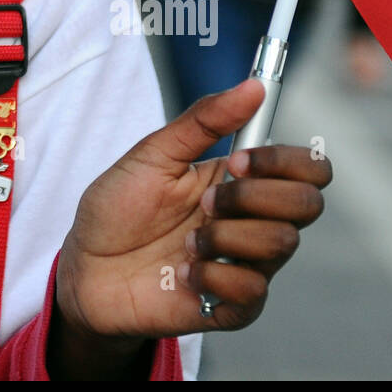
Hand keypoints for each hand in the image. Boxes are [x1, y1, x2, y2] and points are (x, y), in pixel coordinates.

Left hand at [54, 78, 331, 351]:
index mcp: (239, 179)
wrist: (84, 268)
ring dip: (225, 235)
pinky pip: (254, 289)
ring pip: (281, 243)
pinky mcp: (233, 306)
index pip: (306, 168)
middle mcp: (251, 220)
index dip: (283, 160)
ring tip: (185, 241)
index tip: (235, 160)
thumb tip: (254, 85)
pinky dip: (214, 275)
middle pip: (307, 204)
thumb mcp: (153, 153)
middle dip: (254, 195)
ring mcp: (246, 264)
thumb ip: (203, 120)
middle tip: (204, 202)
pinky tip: (183, 273)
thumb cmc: (117, 209)